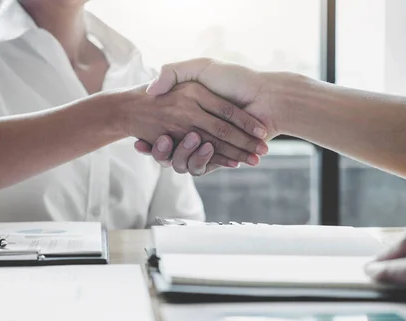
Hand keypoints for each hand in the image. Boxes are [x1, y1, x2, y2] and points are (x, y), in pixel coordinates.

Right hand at [135, 59, 282, 174]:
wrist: (268, 98)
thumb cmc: (236, 79)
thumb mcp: (200, 68)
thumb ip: (174, 72)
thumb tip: (151, 89)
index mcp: (191, 111)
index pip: (165, 127)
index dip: (151, 138)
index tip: (138, 142)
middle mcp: (197, 130)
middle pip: (172, 147)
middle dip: (159, 150)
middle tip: (150, 143)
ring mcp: (208, 146)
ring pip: (185, 160)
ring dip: (178, 155)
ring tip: (174, 144)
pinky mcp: (221, 158)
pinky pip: (204, 166)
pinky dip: (199, 163)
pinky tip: (197, 152)